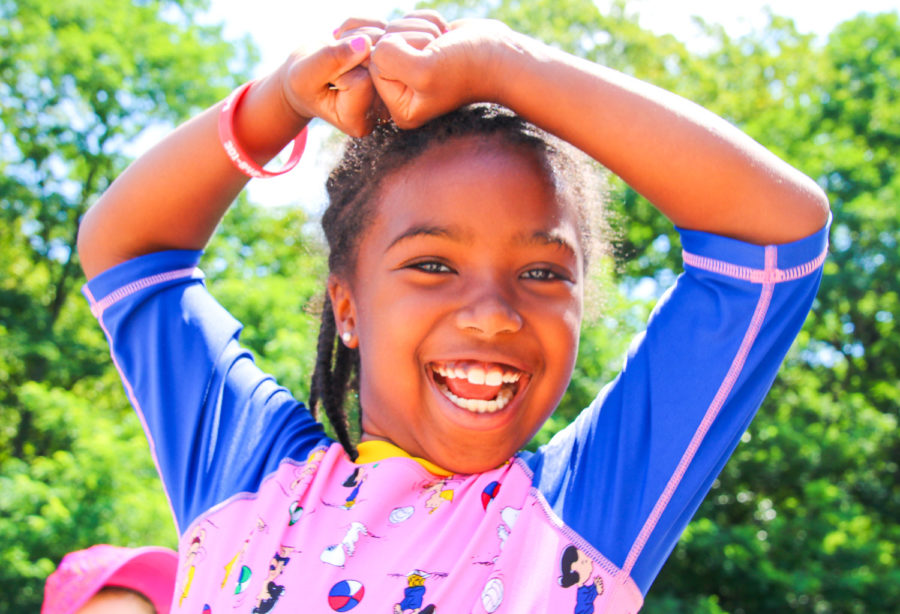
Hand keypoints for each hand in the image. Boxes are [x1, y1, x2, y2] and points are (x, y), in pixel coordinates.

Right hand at [278, 12, 448, 137]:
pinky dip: (364, 27)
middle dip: (351, 48)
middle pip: (376, 64)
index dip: (341, 68)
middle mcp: (380, 110)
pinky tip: (349, 42)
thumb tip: (365, 44)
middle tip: (332, 57)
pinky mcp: (393, 67)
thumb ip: (331, 60)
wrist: (309, 73)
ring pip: (383, 44)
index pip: (361, 82)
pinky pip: (385, 33)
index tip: (327, 76)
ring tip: (340, 50)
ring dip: (357, 35)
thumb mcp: (306, 75)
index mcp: (357, 122)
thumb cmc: (303, 81)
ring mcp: (389, 89)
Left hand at [369, 18, 514, 128]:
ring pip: (395, 28)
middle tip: (438, 54)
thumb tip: (375, 42)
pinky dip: (428, 21)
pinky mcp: (419, 46)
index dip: (402, 53)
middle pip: (383, 44)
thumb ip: (388, 58)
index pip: (375, 64)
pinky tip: (445, 37)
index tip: (429, 63)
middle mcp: (401, 90)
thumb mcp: (424, 71)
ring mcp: (409, 67)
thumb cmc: (468, 68)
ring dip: (422, 29)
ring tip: (443, 47)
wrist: (502, 55)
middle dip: (412, 38)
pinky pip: (407, 19)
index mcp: (399, 108)